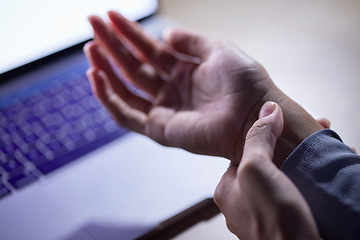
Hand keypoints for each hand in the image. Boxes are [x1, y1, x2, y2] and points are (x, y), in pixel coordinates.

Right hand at [84, 11, 274, 161]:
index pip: (149, 50)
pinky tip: (98, 77)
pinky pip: (126, 115)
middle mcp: (171, 90)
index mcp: (184, 71)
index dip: (129, 33)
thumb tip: (166, 34)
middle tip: (92, 24)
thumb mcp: (218, 49)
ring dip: (107, 69)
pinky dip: (109, 98)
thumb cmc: (244, 82)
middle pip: (134, 66)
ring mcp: (164, 109)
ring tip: (91, 48)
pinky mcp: (159, 128)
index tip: (110, 16)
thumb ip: (190, 41)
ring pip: (126, 89)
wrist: (254, 114)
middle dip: (112, 46)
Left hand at [214, 102, 320, 239]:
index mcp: (227, 189)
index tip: (288, 127)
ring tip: (322, 152)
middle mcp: (242, 203)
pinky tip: (324, 174)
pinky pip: (294, 194)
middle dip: (289, 149)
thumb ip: (257, 139)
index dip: (268, 137)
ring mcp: (262, 214)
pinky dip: (309, 182)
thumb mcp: (256, 170)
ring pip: (282, 178)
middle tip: (312, 138)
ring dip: (302, 164)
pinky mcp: (283, 222)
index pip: (245, 154)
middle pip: (266, 165)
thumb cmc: (272, 220)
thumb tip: (267, 110)